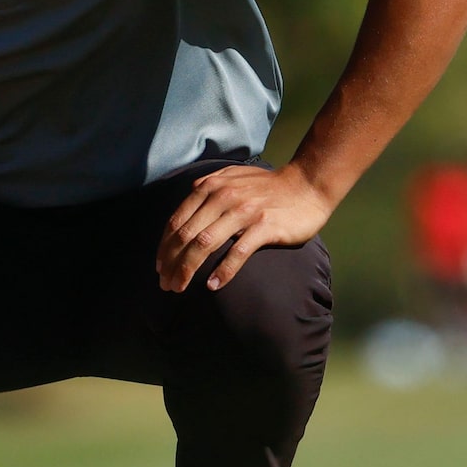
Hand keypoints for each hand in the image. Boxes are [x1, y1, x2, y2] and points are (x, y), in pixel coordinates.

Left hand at [157, 161, 335, 292]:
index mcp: (210, 187)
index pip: (177, 221)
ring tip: (180, 287)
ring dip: (187, 269)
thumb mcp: (230, 179)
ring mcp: (244, 211)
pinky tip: (212, 286)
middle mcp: (223, 196)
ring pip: (204, 244)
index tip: (160, 267)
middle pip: (186, 235)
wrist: (307, 184)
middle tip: (166, 284)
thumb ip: (206, 191)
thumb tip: (184, 213)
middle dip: (171, 263)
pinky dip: (222, 271)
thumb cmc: (267, 187)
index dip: (164, 247)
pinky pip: (237, 252)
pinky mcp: (264, 226)